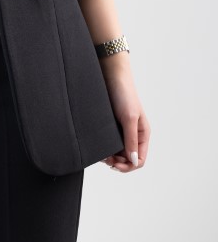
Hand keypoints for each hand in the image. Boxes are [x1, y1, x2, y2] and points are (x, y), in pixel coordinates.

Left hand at [100, 56, 150, 172]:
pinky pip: (110, 143)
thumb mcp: (129, 118)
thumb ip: (131, 140)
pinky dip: (105, 148)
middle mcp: (133, 135)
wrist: (111, 75)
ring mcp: (122, 131)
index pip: (139, 160)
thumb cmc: (124, 94)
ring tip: (101, 154)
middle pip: (128, 159)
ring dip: (110, 157)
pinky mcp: (111, 126)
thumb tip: (134, 161)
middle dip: (118, 163)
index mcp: (142, 134)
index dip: (128, 166)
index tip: (115, 164)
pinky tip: (99, 147)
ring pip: (118, 153)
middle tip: (105, 159)